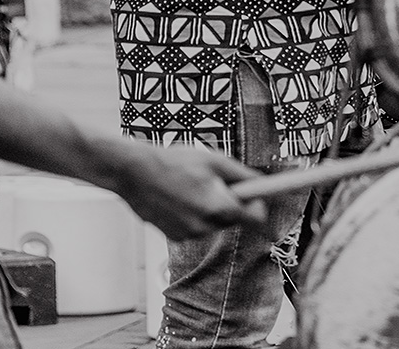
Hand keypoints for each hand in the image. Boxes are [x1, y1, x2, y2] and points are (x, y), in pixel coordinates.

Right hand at [101, 138, 266, 239]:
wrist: (135, 173)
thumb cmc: (174, 163)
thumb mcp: (215, 161)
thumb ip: (243, 176)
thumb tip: (263, 183)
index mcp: (219, 207)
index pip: (256, 220)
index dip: (259, 208)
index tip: (258, 198)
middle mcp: (205, 226)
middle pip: (233, 220)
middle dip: (231, 203)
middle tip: (215, 182)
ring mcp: (188, 234)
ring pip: (212, 223)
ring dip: (210, 209)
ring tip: (191, 187)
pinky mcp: (174, 237)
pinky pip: (195, 227)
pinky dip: (193, 215)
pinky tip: (178, 197)